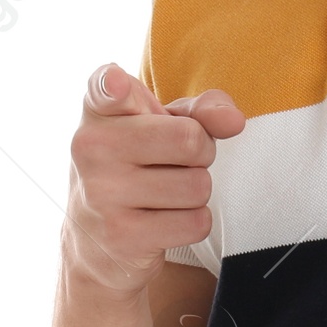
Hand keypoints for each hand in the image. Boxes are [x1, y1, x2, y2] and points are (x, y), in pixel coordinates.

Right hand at [64, 63, 245, 292]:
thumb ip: (203, 109)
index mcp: (99, 111)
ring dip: (196, 192)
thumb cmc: (140, 165)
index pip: (106, 89)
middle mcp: (92, 148)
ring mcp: (102, 194)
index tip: (117, 84)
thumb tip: (234, 122)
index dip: (115, 85)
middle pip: (190, 139)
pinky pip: (196, 222)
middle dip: (202, 153)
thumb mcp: (164, 126)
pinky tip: (164, 221)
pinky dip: (193, 223)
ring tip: (166, 194)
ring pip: (198, 185)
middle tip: (177, 163)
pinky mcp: (122, 236)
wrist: (96, 242)